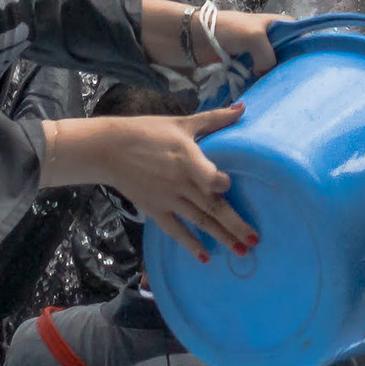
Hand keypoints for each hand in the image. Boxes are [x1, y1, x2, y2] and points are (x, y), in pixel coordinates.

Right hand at [52, 109, 260, 259]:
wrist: (109, 149)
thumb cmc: (148, 131)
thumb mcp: (182, 124)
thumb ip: (214, 119)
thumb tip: (243, 107)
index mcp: (189, 160)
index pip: (212, 179)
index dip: (222, 184)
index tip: (229, 186)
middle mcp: (181, 184)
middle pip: (213, 207)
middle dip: (235, 225)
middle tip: (255, 241)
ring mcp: (168, 200)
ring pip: (200, 221)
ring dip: (221, 236)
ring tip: (241, 251)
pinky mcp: (155, 210)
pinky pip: (176, 230)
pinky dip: (190, 244)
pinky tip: (205, 258)